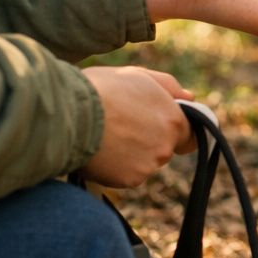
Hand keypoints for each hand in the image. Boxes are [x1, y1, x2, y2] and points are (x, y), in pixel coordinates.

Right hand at [80, 66, 193, 187]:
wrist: (67, 116)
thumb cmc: (100, 90)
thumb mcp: (137, 76)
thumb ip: (168, 87)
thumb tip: (189, 97)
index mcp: (172, 120)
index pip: (190, 134)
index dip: (176, 130)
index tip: (161, 127)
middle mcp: (165, 146)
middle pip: (164, 148)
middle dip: (149, 140)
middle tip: (122, 125)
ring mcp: (148, 166)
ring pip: (144, 162)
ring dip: (131, 153)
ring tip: (106, 135)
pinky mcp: (128, 180)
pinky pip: (126, 174)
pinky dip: (115, 166)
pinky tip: (100, 150)